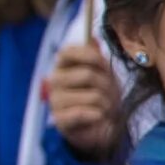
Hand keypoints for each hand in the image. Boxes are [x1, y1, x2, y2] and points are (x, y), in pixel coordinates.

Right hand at [46, 41, 124, 163]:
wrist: (103, 126)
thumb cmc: (102, 96)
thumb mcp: (104, 73)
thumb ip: (96, 56)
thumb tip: (92, 38)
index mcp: (63, 66)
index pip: (68, 51)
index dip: (90, 57)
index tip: (103, 66)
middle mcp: (54, 81)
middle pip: (87, 75)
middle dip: (107, 85)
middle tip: (109, 94)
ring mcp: (55, 101)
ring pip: (92, 96)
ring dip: (106, 104)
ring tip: (104, 108)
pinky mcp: (60, 120)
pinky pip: (83, 113)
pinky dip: (98, 115)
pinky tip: (97, 117)